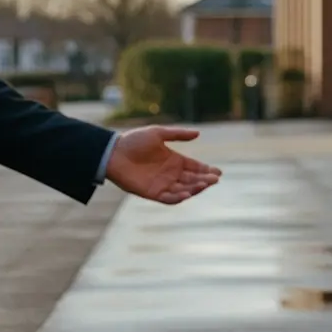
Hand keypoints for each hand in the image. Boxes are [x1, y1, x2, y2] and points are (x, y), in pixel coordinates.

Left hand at [105, 125, 221, 203]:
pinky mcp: (152, 193)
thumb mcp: (158, 133)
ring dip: (195, 188)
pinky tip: (187, 192)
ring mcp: (162, 184)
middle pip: (192, 179)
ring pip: (184, 189)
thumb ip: (178, 134)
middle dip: (205, 180)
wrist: (113, 153)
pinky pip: (168, 198)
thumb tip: (198, 133)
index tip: (218, 172)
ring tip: (204, 184)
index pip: (195, 167)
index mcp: (174, 160)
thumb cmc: (133, 141)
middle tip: (215, 179)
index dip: (206, 170)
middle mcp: (170, 174)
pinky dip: (178, 197)